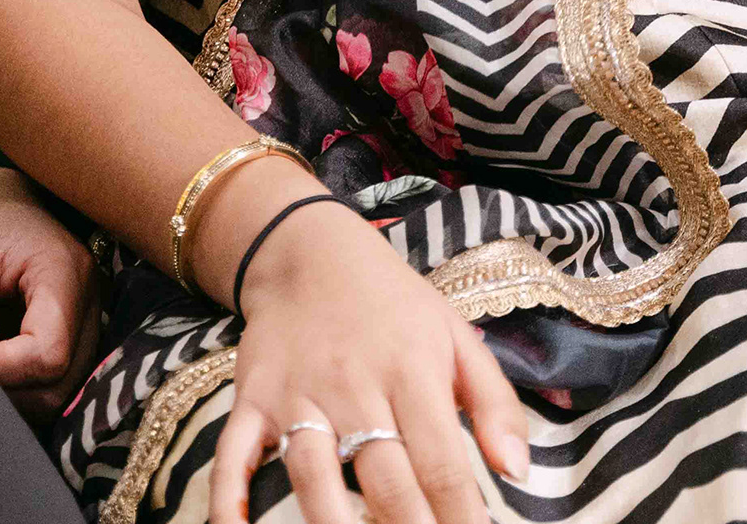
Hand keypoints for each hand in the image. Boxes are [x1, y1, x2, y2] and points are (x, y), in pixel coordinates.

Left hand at [0, 166, 101, 417]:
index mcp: (61, 269)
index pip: (48, 353)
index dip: (3, 369)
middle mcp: (87, 296)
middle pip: (63, 381)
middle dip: (10, 389)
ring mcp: (86, 316)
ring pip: (64, 389)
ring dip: (18, 393)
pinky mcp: (75, 330)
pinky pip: (59, 379)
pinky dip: (25, 386)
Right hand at [210, 201, 526, 523]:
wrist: (306, 249)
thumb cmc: (392, 304)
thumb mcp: (456, 337)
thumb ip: (496, 405)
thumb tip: (517, 473)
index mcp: (410, 372)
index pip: (442, 462)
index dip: (461, 516)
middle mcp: (352, 386)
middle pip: (383, 478)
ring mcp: (296, 394)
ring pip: (312, 473)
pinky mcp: (252, 399)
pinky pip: (233, 454)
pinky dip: (229, 499)